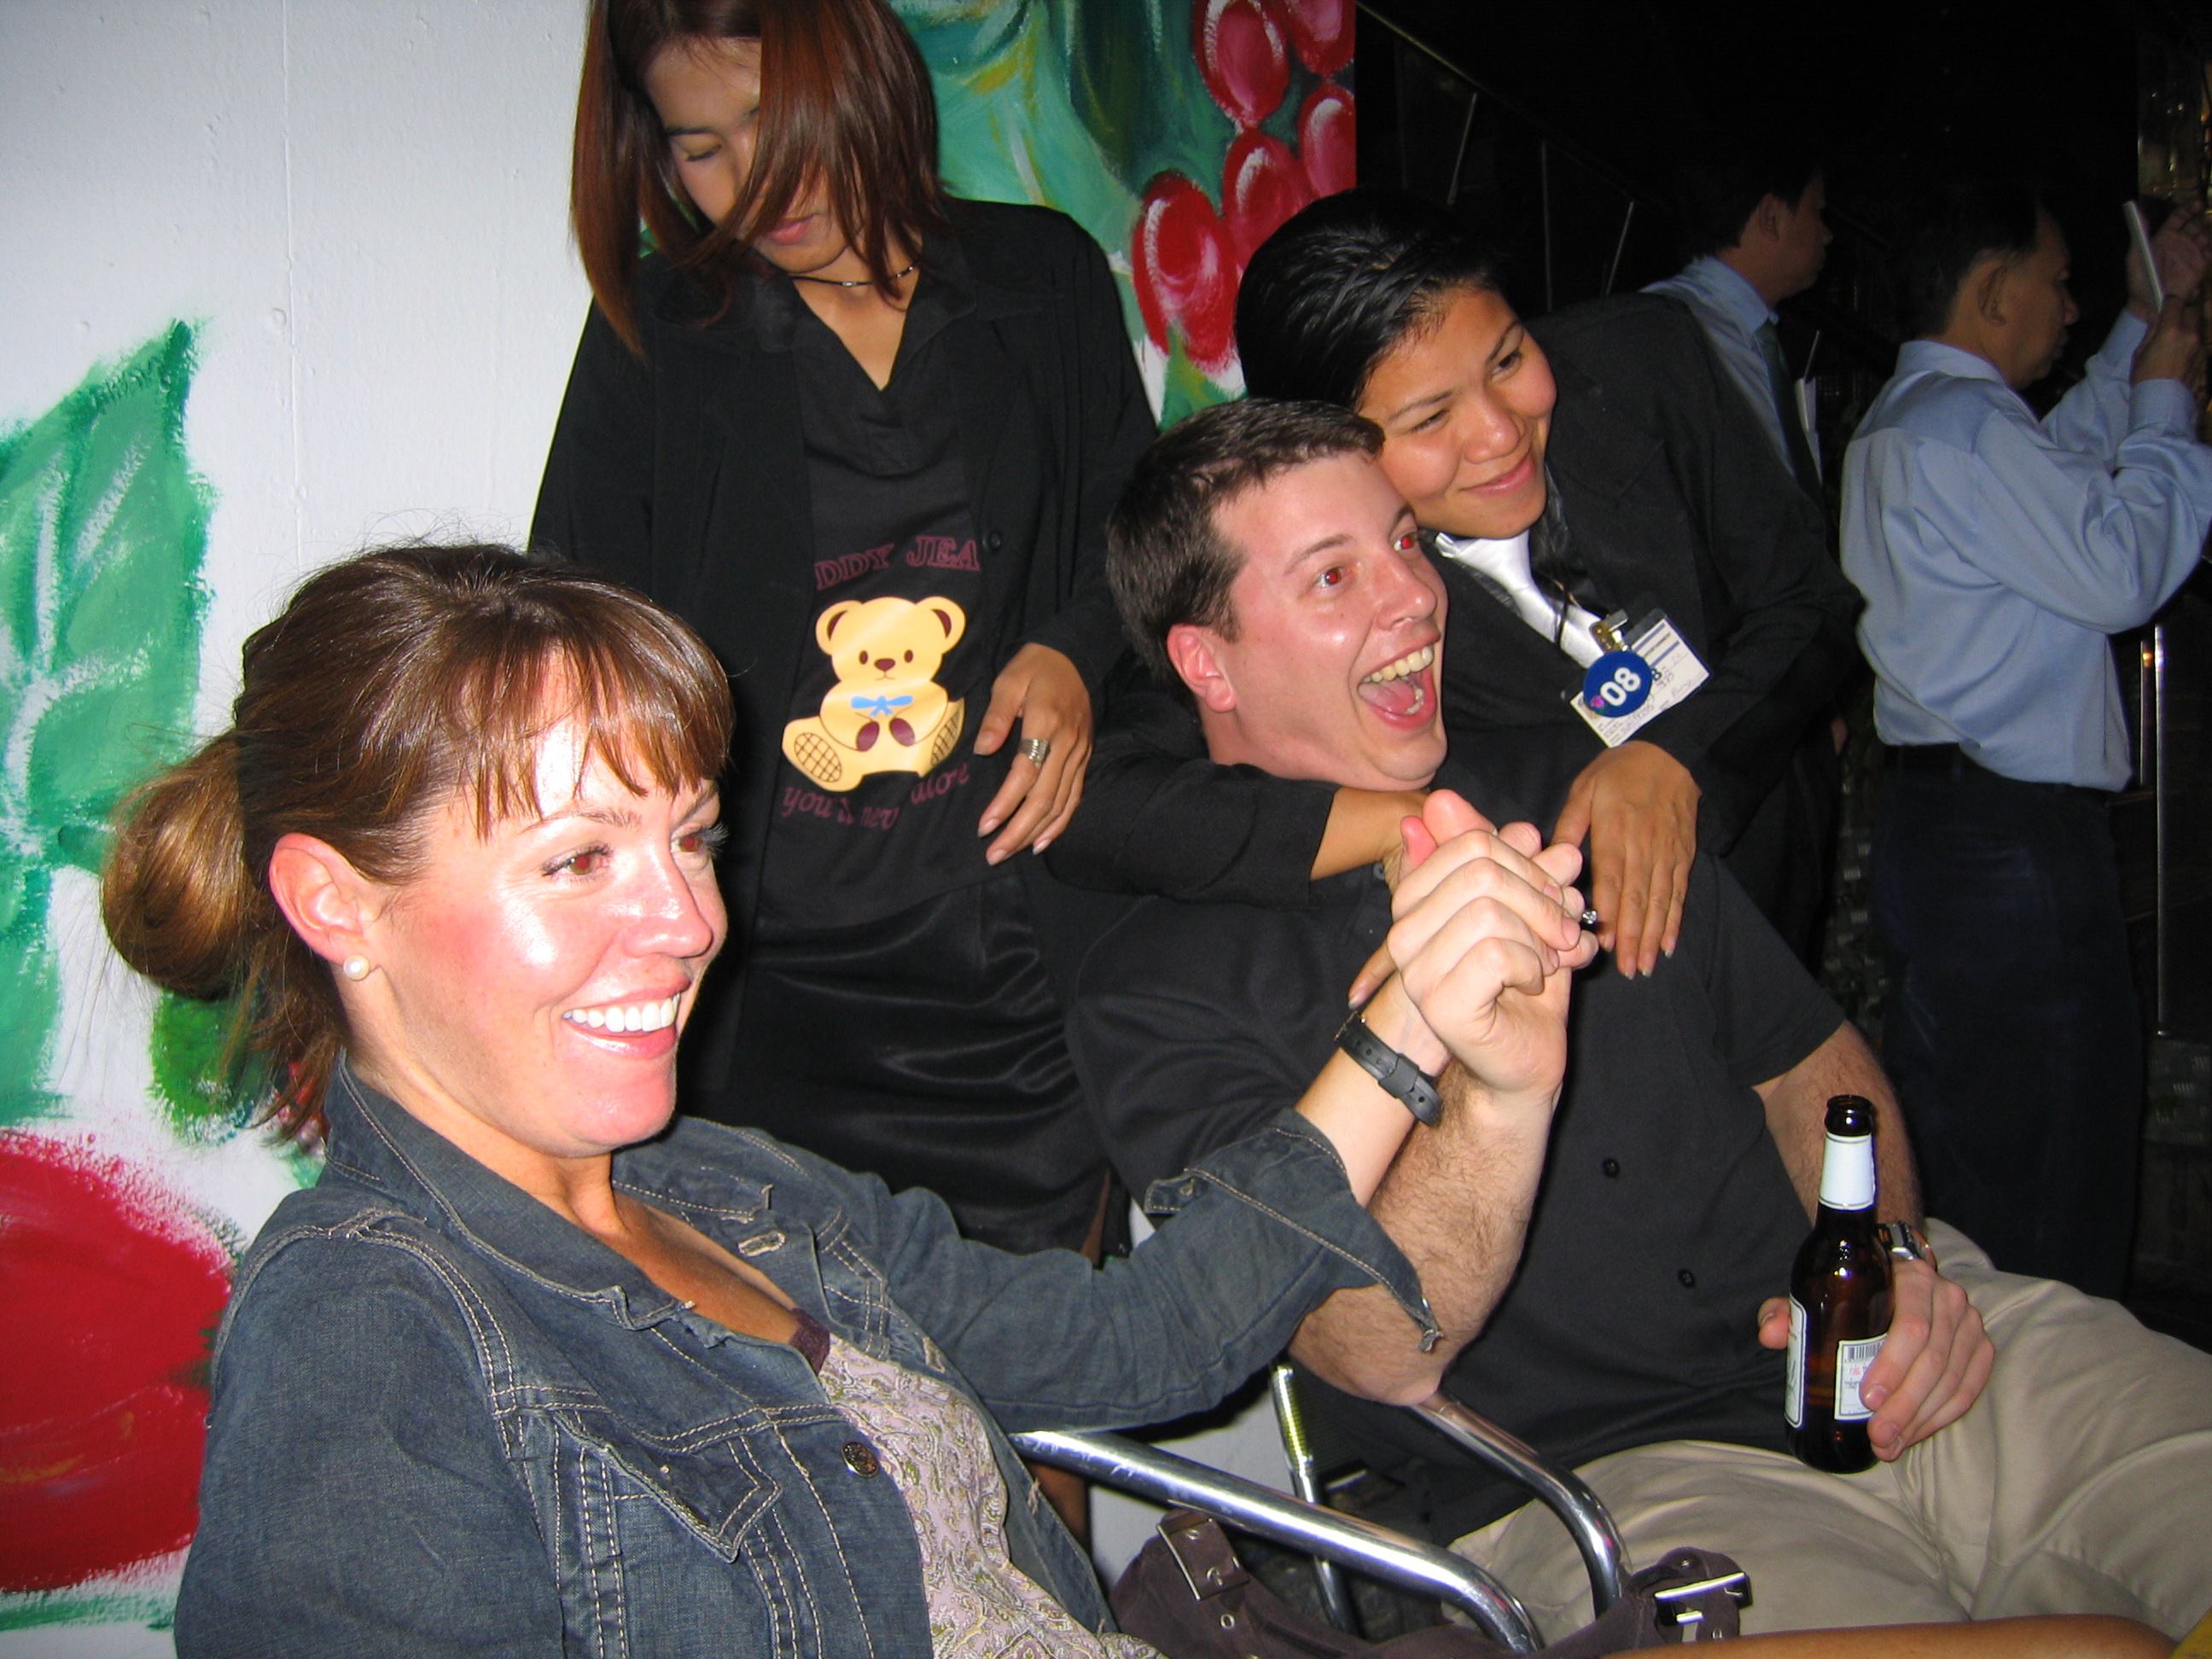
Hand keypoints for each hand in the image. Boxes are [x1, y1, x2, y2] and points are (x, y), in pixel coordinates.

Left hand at [973, 644, 1091, 860]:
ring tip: (1012, 851)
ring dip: (1036, 832)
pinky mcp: (1084, 758)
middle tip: (994, 854)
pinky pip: (1075, 797)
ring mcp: (1079, 753)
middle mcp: (1068, 743)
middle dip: (1018, 830)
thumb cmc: (1035, 667)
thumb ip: (997, 716)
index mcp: (1047, 723)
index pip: (1025, 774)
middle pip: (1045, 798)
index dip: (1005, 804)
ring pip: (1061, 803)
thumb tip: (983, 749)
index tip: (984, 826)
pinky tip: (1042, 841)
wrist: (1075, 655)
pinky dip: (1060, 823)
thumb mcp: (1009, 680)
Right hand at [1345, 792, 1560, 1005]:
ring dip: (1537, 939)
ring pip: (1488, 912)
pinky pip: (1494, 954)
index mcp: (1418, 900)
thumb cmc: (1525, 982)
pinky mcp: (1437, 1002)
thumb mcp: (1529, 912)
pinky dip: (1530, 967)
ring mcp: (1415, 968)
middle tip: (1561, 933)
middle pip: (1482, 870)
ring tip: (1545, 963)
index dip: (1528, 864)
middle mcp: (1404, 930)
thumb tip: (1529, 828)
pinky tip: (1531, 985)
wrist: (1526, 1056)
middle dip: (1540, 899)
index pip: (1472, 843)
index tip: (1553, 896)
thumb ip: (1523, 870)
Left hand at [1550, 740, 1697, 977]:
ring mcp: (1667, 855)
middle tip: (1625, 969)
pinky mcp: (1683, 857)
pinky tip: (1668, 944)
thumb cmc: (1621, 771)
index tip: (1600, 943)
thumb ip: (1569, 826)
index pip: (1611, 881)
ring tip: (1644, 966)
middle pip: (1638, 899)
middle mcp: (1644, 849)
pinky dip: (1673, 921)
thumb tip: (1552, 859)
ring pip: (1660, 902)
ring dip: (1652, 936)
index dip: (1608, 914)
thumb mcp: (1585, 789)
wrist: (1673, 755)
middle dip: (1631, 937)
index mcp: (1615, 833)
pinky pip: (1678, 893)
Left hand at [1755, 1258, 1992, 1460]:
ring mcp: (1969, 1324)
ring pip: (1953, 1381)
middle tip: (1877, 1435)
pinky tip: (1913, 1434)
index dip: (1893, 1366)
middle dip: (1904, 1406)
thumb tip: (1771, 1334)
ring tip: (1889, 1444)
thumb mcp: (1817, 1293)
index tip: (1867, 1398)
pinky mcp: (1980, 1349)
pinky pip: (1968, 1390)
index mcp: (1911, 1277)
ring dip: (1921, 1419)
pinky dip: (1941, 1417)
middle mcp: (1948, 1298)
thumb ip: (1788, 1310)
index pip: (1912, 1326)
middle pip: (1934, 1361)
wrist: (1894, 1277)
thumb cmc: (1852, 1291)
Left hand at [2127, 203, 2211, 319]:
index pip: (2180, 217)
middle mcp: (2180, 242)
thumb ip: (2139, 236)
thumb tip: (2138, 215)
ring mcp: (2191, 253)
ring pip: (2206, 235)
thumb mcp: (2135, 258)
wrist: (2149, 304)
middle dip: (2204, 217)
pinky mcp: (2200, 266)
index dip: (2189, 208)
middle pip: (2196, 224)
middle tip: (2210, 216)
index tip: (2198, 204)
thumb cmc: (2138, 281)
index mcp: (2165, 237)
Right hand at [2133, 295, 2205, 393]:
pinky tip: (2181, 356)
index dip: (2170, 301)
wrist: (2163, 403)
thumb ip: (2152, 334)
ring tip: (2176, 341)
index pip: (2175, 303)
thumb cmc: (2145, 379)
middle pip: (2192, 311)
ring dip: (2188, 329)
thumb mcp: (2140, 354)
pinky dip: (2191, 345)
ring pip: (2197, 328)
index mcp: (2171, 330)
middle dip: (2183, 312)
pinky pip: (2199, 344)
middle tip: (2172, 320)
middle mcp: (2190, 334)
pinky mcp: (2205, 358)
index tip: (2165, 303)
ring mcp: (2200, 347)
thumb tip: (2159, 323)